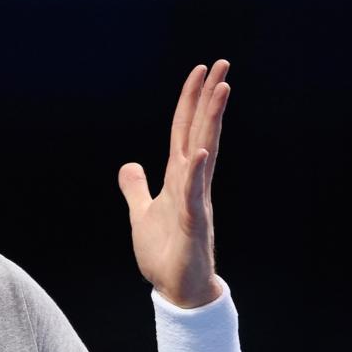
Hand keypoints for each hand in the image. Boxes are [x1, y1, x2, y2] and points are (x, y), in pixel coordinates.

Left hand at [117, 60, 230, 308]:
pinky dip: (197, 173)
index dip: (190, 101)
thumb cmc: (165, 253)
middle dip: (208, 97)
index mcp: (180, 178)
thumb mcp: (142, 214)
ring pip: (204, 152)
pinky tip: (200, 152)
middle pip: (200, 131)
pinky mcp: (193, 224)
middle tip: (222, 63)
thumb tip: (129, 165)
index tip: (200, 71)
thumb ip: (137, 188)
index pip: (184, 131)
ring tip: (221, 89)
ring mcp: (196, 200)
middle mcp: (193, 182)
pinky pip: (194, 195)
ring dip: (211, 122)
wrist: (177, 289)